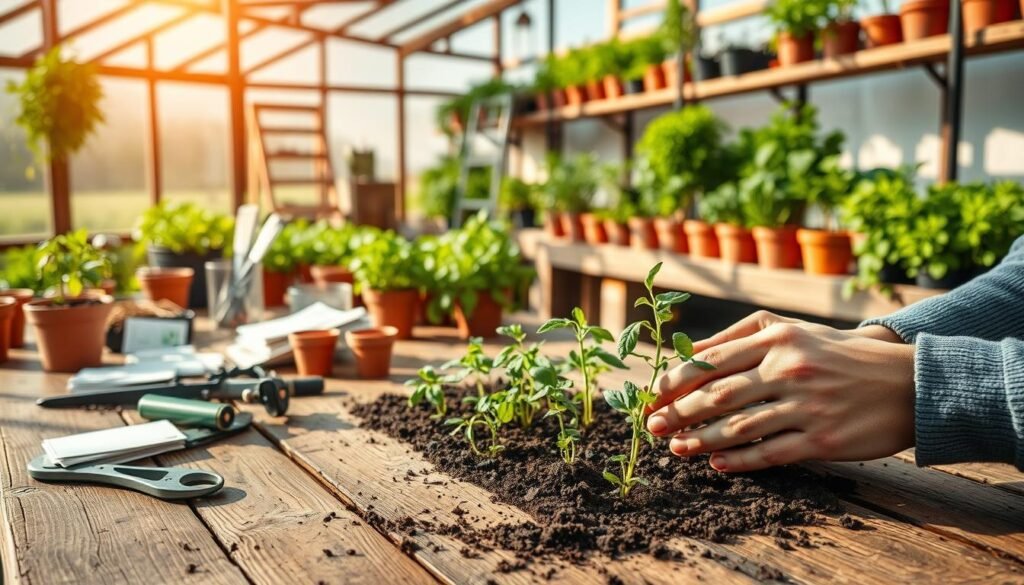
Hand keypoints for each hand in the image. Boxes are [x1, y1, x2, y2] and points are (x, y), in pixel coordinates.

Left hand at [646, 311, 915, 472]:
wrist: (908, 382)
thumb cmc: (839, 354)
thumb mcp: (794, 330)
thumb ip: (742, 335)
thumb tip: (691, 350)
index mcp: (778, 339)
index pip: (713, 361)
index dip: (676, 383)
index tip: (651, 398)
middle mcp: (789, 369)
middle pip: (718, 395)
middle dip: (678, 413)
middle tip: (651, 427)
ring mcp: (806, 406)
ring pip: (739, 427)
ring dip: (701, 440)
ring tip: (676, 448)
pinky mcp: (823, 440)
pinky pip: (770, 452)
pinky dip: (738, 460)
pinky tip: (715, 463)